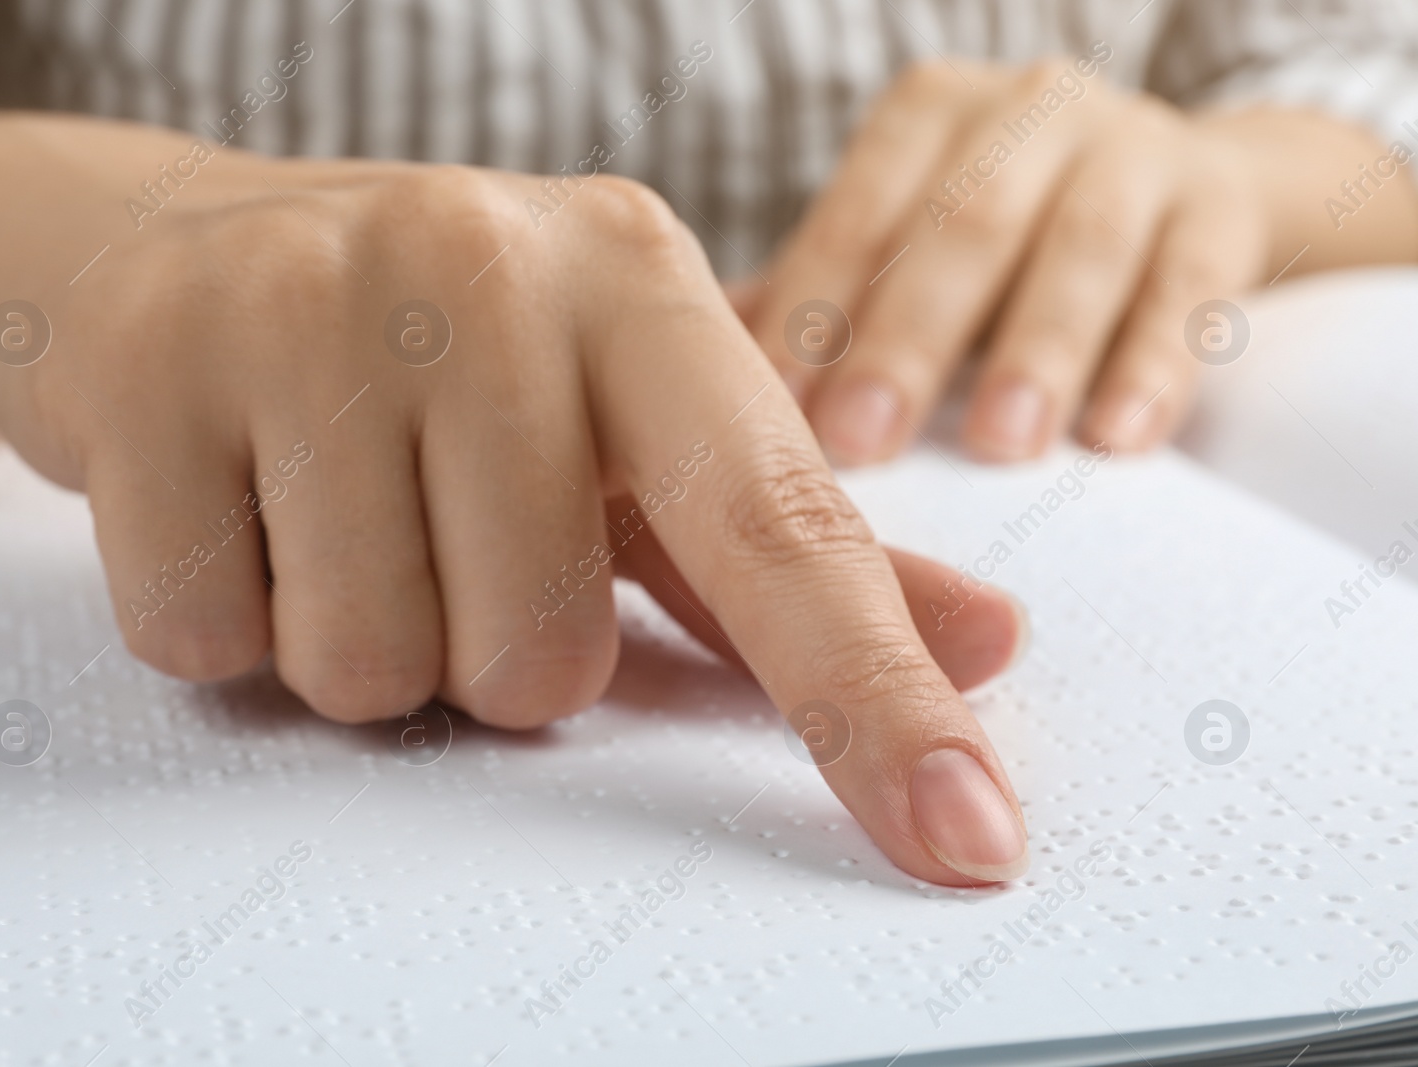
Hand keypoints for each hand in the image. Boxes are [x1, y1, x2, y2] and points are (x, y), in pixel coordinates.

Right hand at [0, 119, 1030, 883]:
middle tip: (438, 532)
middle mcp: (484, 266)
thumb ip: (796, 549)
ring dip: (358, 641)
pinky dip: (223, 619)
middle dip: (485, 652)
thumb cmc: (446, 358)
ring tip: (334, 514)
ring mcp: (303, 299)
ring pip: (370, 668)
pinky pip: (207, 638)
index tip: (963, 841)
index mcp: (638, 287)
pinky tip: (231, 502)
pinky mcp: (147, 358)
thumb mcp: (630, 424)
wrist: (192, 247)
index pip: (782, 533)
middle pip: (538, 664)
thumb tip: (988, 647)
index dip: (874, 704)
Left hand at [742, 54, 1269, 463]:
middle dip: (907, 338)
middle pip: (962, 225)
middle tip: (860, 441)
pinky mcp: (1223, 206)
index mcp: (929, 118)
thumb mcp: (909, 248)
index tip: (766, 410)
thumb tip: (682, 374)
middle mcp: (1029, 112)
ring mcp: (1135, 149)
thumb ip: (815, 298)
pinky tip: (1120, 439)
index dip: (812, 311)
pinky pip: (1191, 286)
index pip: (857, 214)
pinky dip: (1154, 364)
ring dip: (1035, 352)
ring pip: (1081, 248)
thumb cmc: (1006, 244)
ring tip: (1000, 447)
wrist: (1194, 193)